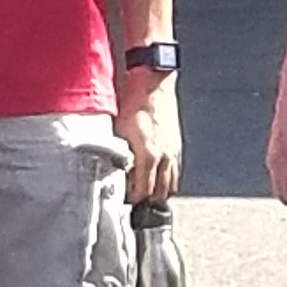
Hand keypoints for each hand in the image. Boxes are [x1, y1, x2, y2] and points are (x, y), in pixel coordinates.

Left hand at [114, 68, 181, 202]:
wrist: (153, 82)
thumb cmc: (133, 102)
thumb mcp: (118, 129)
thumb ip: (117, 153)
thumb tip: (110, 170)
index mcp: (148, 155)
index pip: (142, 191)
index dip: (132, 201)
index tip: (124, 202)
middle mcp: (164, 156)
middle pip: (160, 193)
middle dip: (148, 202)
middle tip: (136, 204)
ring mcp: (173, 151)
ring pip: (171, 184)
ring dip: (159, 192)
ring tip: (148, 195)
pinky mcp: (177, 144)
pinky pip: (175, 170)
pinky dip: (168, 179)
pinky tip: (158, 178)